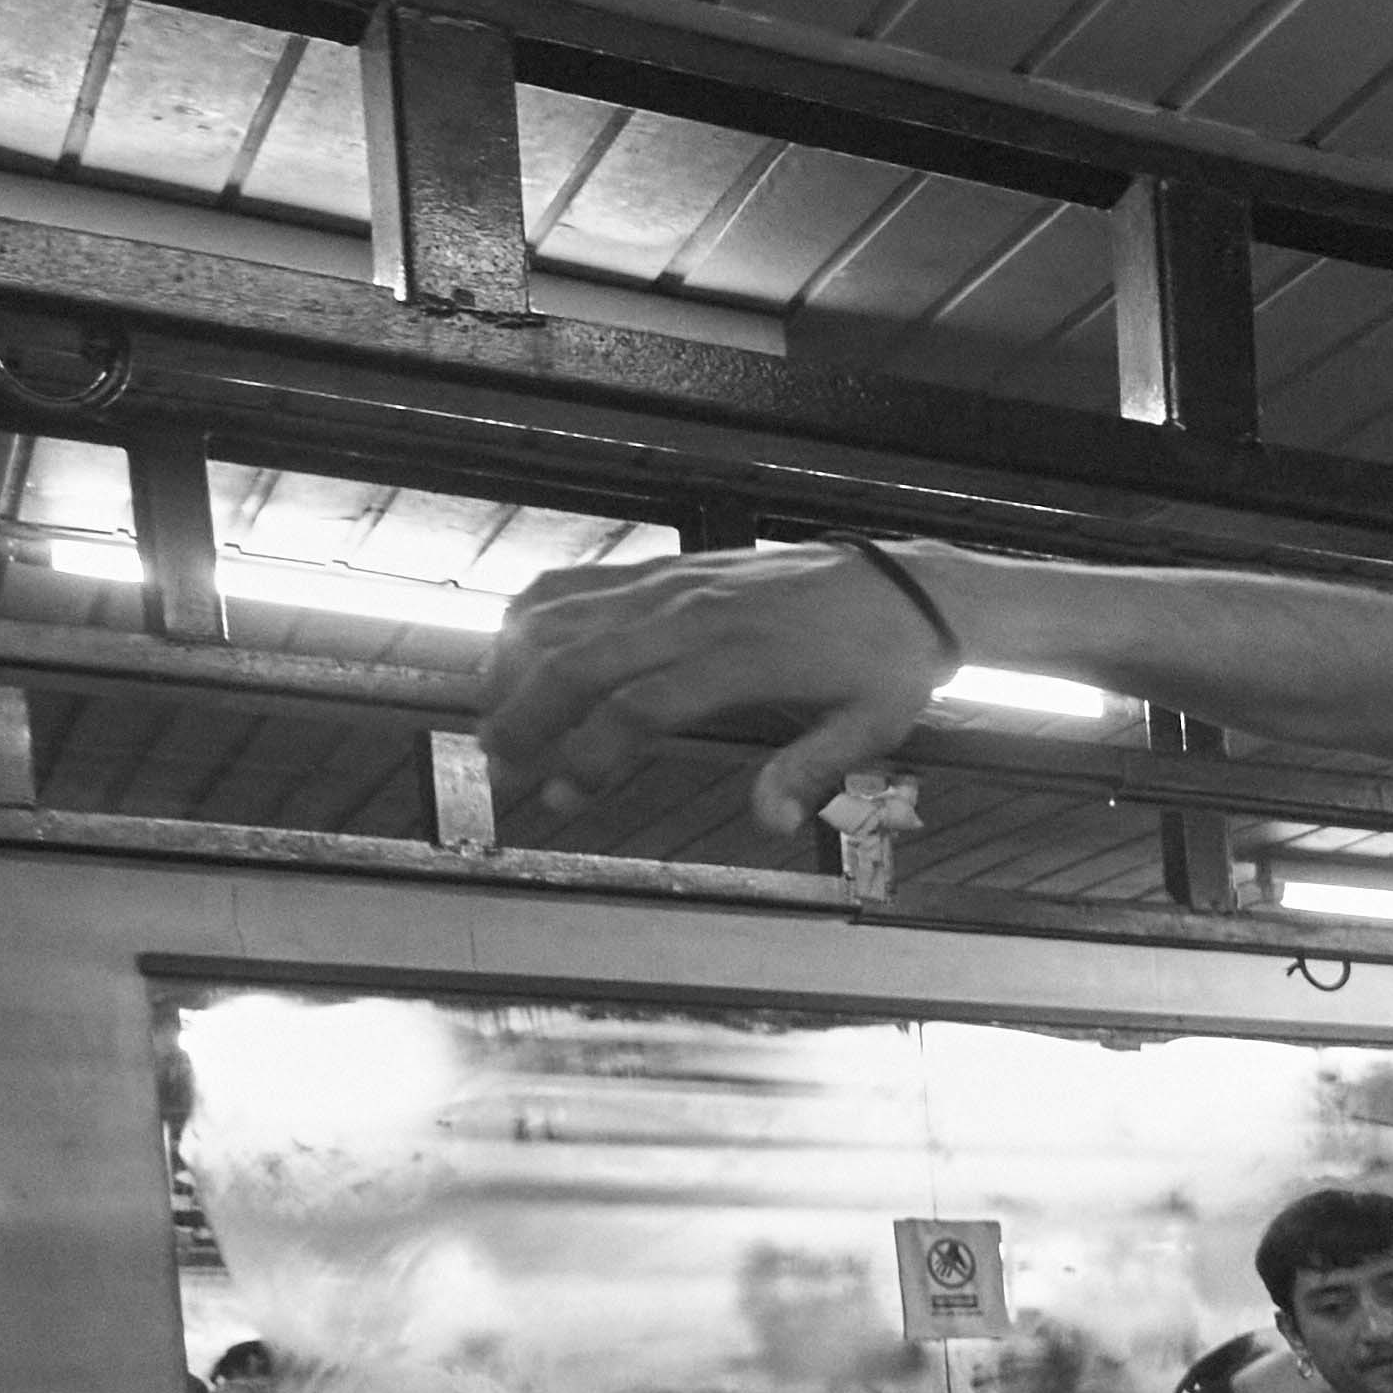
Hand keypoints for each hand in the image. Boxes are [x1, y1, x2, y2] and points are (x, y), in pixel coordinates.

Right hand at [482, 541, 956, 835]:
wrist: (901, 586)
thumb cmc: (885, 665)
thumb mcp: (869, 729)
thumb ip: (812, 772)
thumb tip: (771, 824)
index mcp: (742, 660)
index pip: (639, 708)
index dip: (589, 756)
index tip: (561, 797)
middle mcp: (694, 615)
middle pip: (579, 660)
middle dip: (525, 716)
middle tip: (494, 766)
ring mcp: (674, 584)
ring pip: (564, 616)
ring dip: (514, 665)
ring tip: (490, 718)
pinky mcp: (668, 568)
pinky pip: (580, 581)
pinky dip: (534, 614)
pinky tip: (511, 651)